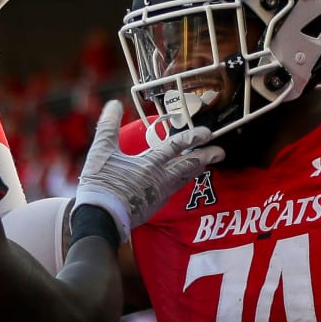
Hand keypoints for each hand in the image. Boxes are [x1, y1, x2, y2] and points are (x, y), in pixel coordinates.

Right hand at [72, 101, 224, 241]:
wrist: (100, 217)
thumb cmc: (100, 183)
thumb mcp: (100, 151)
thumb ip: (108, 126)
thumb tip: (114, 104)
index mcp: (150, 163)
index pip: (177, 146)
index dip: (193, 137)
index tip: (207, 133)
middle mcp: (160, 179)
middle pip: (189, 165)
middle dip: (206, 157)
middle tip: (220, 152)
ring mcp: (159, 195)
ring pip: (183, 180)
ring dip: (196, 171)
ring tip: (205, 165)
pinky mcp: (154, 207)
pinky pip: (172, 192)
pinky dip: (180, 184)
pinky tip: (179, 183)